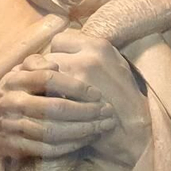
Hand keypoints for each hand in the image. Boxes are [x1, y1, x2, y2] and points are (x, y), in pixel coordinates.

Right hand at [0, 60, 116, 162]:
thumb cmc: (11, 94)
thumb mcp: (18, 72)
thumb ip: (36, 64)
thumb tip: (56, 64)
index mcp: (15, 80)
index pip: (48, 80)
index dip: (75, 86)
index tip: (96, 93)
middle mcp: (12, 103)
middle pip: (53, 109)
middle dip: (85, 112)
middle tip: (107, 113)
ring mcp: (12, 126)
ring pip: (52, 132)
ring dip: (81, 131)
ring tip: (102, 127)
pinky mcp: (16, 146)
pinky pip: (46, 149)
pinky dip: (69, 146)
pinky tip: (86, 140)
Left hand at [44, 31, 150, 166]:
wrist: (131, 130)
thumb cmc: (123, 99)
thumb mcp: (114, 65)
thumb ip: (90, 54)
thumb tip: (61, 50)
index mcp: (99, 46)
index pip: (59, 40)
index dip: (56, 54)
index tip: (58, 68)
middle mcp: (86, 57)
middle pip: (46, 57)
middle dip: (44, 72)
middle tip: (48, 86)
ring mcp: (76, 79)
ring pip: (40, 76)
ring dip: (39, 87)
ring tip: (45, 98)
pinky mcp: (68, 99)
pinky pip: (42, 95)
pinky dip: (41, 101)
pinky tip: (47, 110)